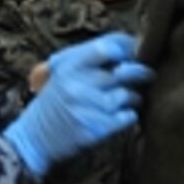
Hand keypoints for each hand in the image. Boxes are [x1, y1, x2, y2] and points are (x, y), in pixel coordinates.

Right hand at [3, 32, 152, 176]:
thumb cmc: (56, 100)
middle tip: (147, 74)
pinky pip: (127, 117)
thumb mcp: (62, 72)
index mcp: (69, 66)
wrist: (36, 137)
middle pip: (124, 71)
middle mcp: (78, 84)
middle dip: (141, 72)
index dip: (126, 47)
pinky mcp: (96, 129)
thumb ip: (90, 59)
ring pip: (128, 95)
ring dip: (134, 97)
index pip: (106, 47)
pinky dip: (129, 115)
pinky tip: (121, 115)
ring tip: (130, 98)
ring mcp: (87, 108)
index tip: (134, 51)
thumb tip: (130, 46)